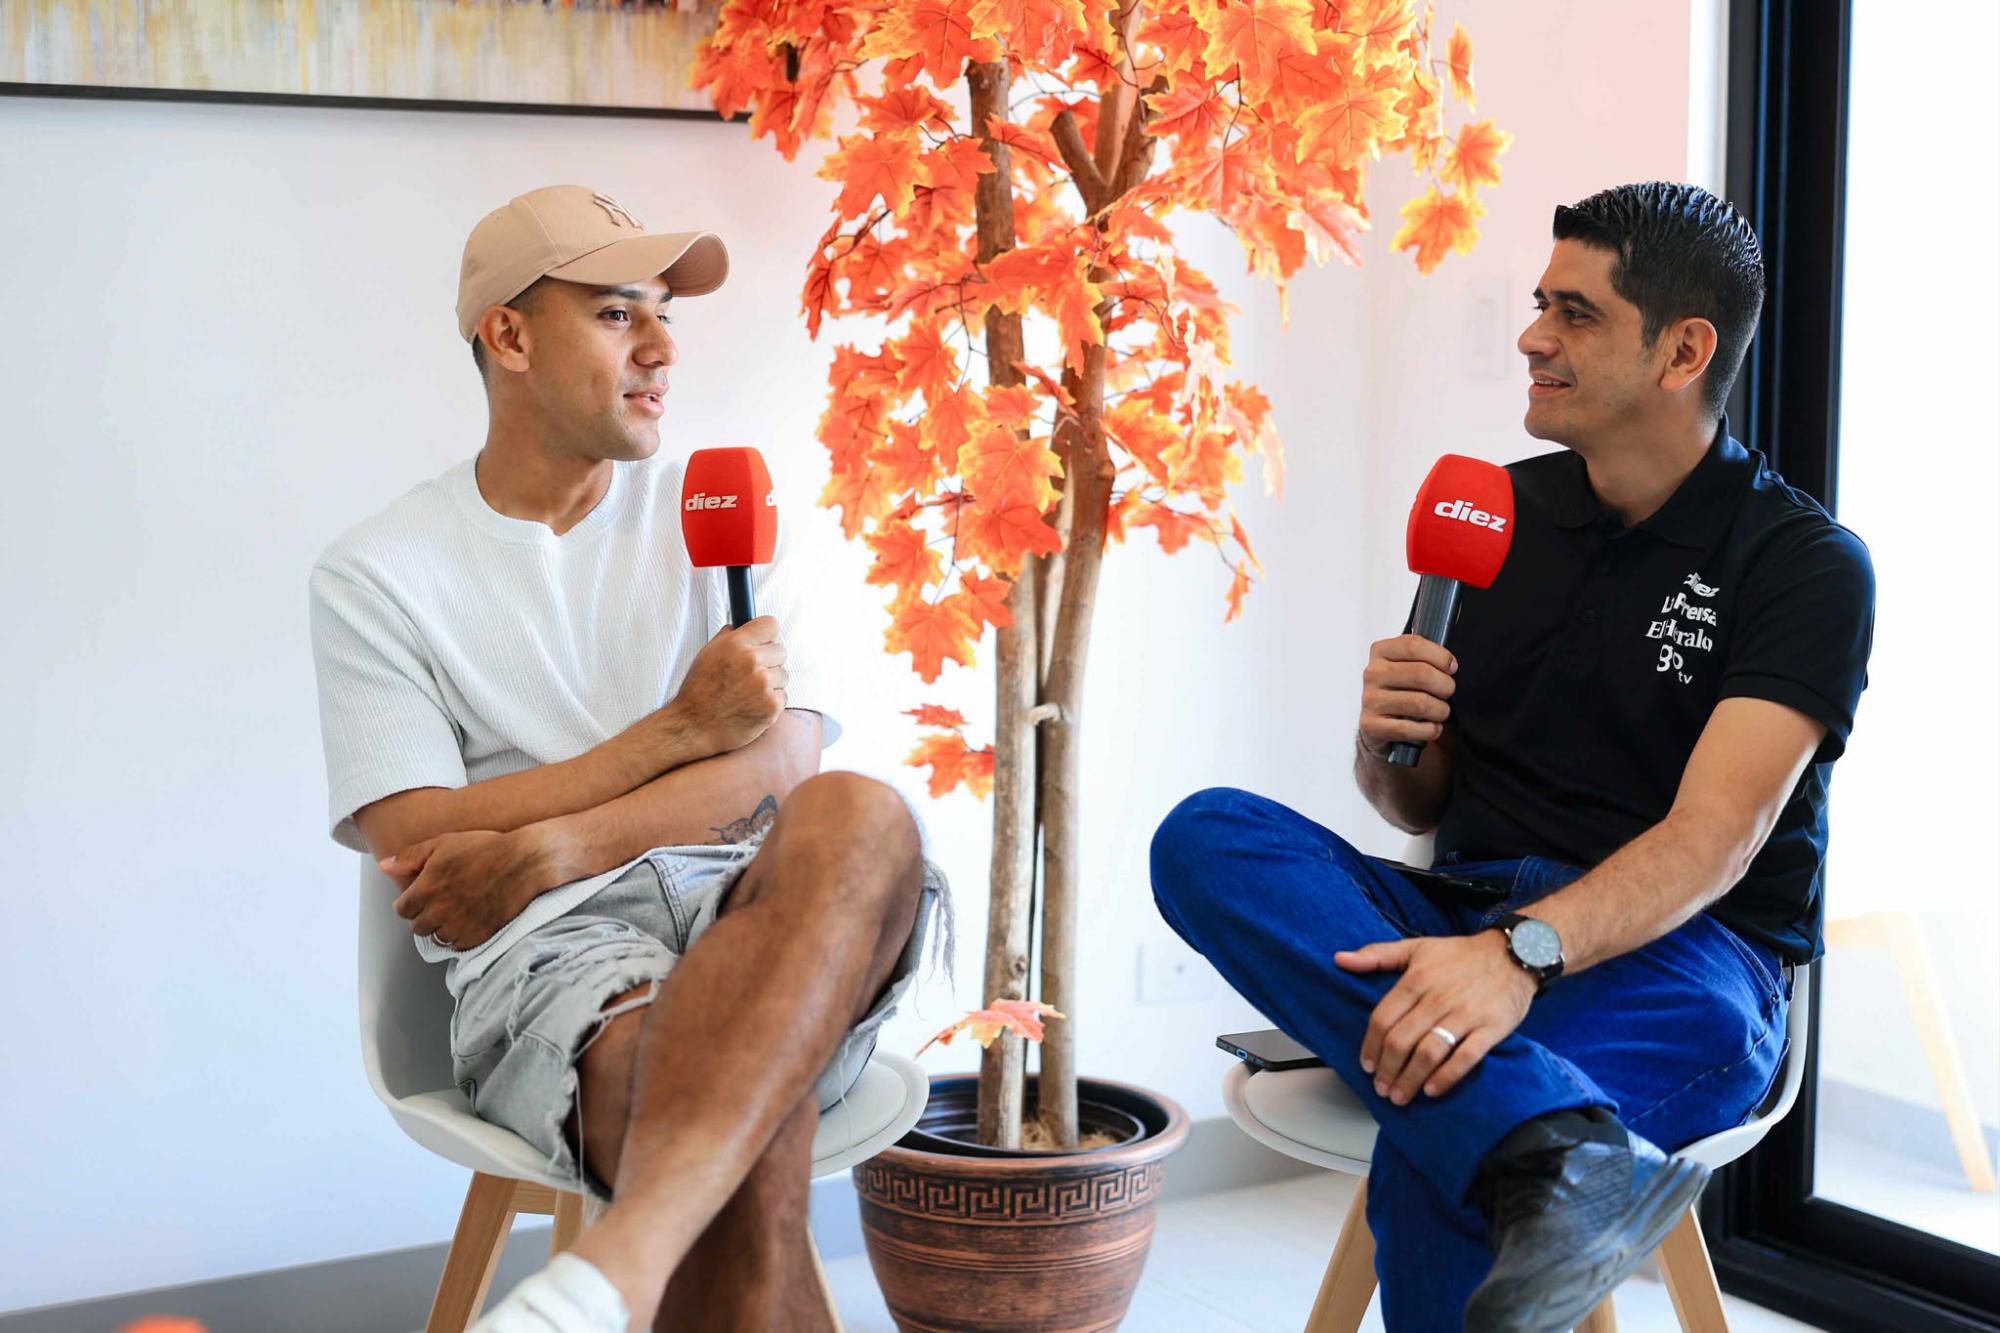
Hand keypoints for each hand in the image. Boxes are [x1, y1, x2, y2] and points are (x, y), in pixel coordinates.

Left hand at [381, 827, 556, 950]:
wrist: (523, 862)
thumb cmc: (484, 848)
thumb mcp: (443, 843)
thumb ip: (410, 856)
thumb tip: (384, 866)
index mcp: (426, 889)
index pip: (402, 910)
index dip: (410, 902)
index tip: (420, 897)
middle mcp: (438, 912)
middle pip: (418, 927)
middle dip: (424, 916)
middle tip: (439, 903)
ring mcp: (459, 926)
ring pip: (438, 938)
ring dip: (442, 928)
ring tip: (455, 912)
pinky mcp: (478, 936)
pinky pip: (458, 946)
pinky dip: (460, 936)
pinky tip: (469, 920)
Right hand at [669, 616, 788, 753]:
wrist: (693, 727)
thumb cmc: (698, 691)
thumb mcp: (707, 654)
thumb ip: (729, 637)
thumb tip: (743, 625)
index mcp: (735, 644)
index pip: (771, 624)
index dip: (767, 635)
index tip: (764, 643)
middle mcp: (751, 661)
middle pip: (781, 650)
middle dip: (770, 661)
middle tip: (752, 674)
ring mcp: (763, 684)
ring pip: (783, 674)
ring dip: (771, 683)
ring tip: (748, 693)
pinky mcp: (771, 706)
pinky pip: (783, 696)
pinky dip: (771, 702)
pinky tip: (752, 706)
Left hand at [1334, 930, 1537, 1103]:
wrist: (1514, 953)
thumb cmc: (1461, 954)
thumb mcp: (1417, 947)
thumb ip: (1377, 954)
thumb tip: (1340, 959)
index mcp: (1416, 979)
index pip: (1383, 1018)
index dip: (1370, 1046)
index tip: (1366, 1065)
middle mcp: (1437, 998)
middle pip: (1401, 1040)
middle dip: (1386, 1069)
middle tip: (1380, 1087)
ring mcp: (1465, 1015)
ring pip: (1428, 1053)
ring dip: (1410, 1079)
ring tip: (1400, 1096)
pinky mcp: (1490, 1029)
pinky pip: (1465, 1058)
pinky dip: (1446, 1077)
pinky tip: (1432, 1090)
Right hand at [1358, 633, 1456, 758]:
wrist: (1379, 724)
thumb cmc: (1402, 691)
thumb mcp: (1408, 666)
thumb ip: (1426, 657)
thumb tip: (1450, 665)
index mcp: (1381, 651)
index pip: (1414, 645)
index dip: (1440, 657)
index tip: (1451, 668)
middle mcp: (1373, 673)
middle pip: (1421, 674)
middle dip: (1445, 686)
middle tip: (1447, 693)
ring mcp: (1370, 700)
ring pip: (1420, 703)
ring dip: (1440, 711)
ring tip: (1440, 712)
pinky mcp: (1370, 725)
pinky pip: (1409, 728)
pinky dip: (1429, 730)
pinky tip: (1431, 727)